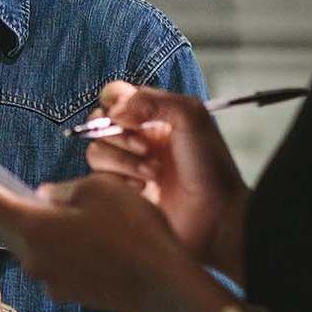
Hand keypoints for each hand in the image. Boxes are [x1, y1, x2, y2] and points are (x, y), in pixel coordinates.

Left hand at [0, 165, 191, 311]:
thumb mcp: (101, 190)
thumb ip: (63, 190)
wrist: (164, 284)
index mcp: (34, 225)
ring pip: (23, 242)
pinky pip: (45, 259)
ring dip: (22, 222)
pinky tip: (66, 231)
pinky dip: (46, 242)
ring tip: (29, 201)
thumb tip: (45, 198)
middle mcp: (31, 255)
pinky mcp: (65, 290)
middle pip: (0, 221)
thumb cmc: (136, 230)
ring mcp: (47, 277)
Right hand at [83, 81, 248, 279]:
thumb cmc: (210, 166)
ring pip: (96, 151)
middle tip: (146, 149)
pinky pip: (99, 179)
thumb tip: (114, 110)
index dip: (114, 101)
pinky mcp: (121, 192)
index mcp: (154, 115)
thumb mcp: (191, 117)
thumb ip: (152, 100)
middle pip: (99, 122)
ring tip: (153, 174)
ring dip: (123, 161)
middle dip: (119, 135)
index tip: (128, 116)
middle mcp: (137, 137)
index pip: (116, 95)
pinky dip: (119, 181)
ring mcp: (128, 165)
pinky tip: (143, 190)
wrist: (215, 215)